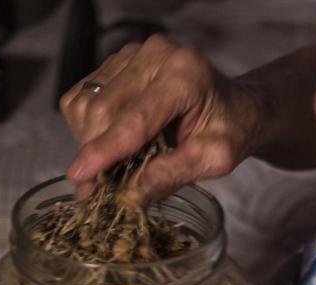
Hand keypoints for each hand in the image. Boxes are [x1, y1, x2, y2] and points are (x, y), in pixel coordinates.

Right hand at [60, 34, 263, 202]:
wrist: (237, 105)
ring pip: (87, 104)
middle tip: (94, 191)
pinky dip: (88, 126)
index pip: (134, 119)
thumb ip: (170, 176)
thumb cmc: (231, 129)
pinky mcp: (118, 61)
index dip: (104, 151)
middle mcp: (156, 55)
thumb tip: (127, 200)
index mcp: (186, 76)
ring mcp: (133, 54)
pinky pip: (83, 97)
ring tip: (113, 164)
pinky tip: (112, 140)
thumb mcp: (213, 160)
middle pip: (103, 110)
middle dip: (94, 153)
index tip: (79, 177)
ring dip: (90, 141)